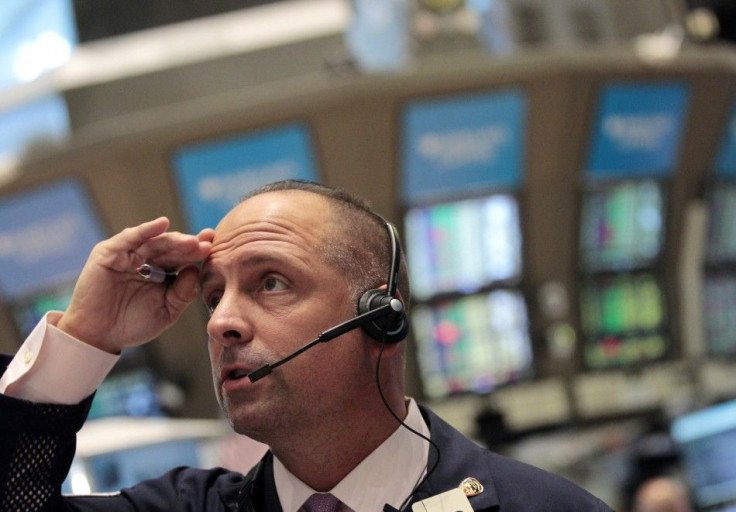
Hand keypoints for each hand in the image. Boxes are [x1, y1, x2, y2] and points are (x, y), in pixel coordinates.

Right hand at [57, 217, 213, 353]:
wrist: (100, 337)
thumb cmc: (133, 325)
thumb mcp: (166, 311)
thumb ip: (182, 292)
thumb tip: (196, 270)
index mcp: (162, 273)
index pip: (183, 258)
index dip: (198, 253)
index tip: (215, 248)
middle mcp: (146, 260)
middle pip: (172, 248)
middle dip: (190, 245)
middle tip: (207, 243)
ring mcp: (128, 255)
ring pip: (155, 242)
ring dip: (174, 239)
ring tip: (191, 241)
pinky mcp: (110, 253)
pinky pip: (130, 238)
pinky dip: (146, 230)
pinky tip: (163, 224)